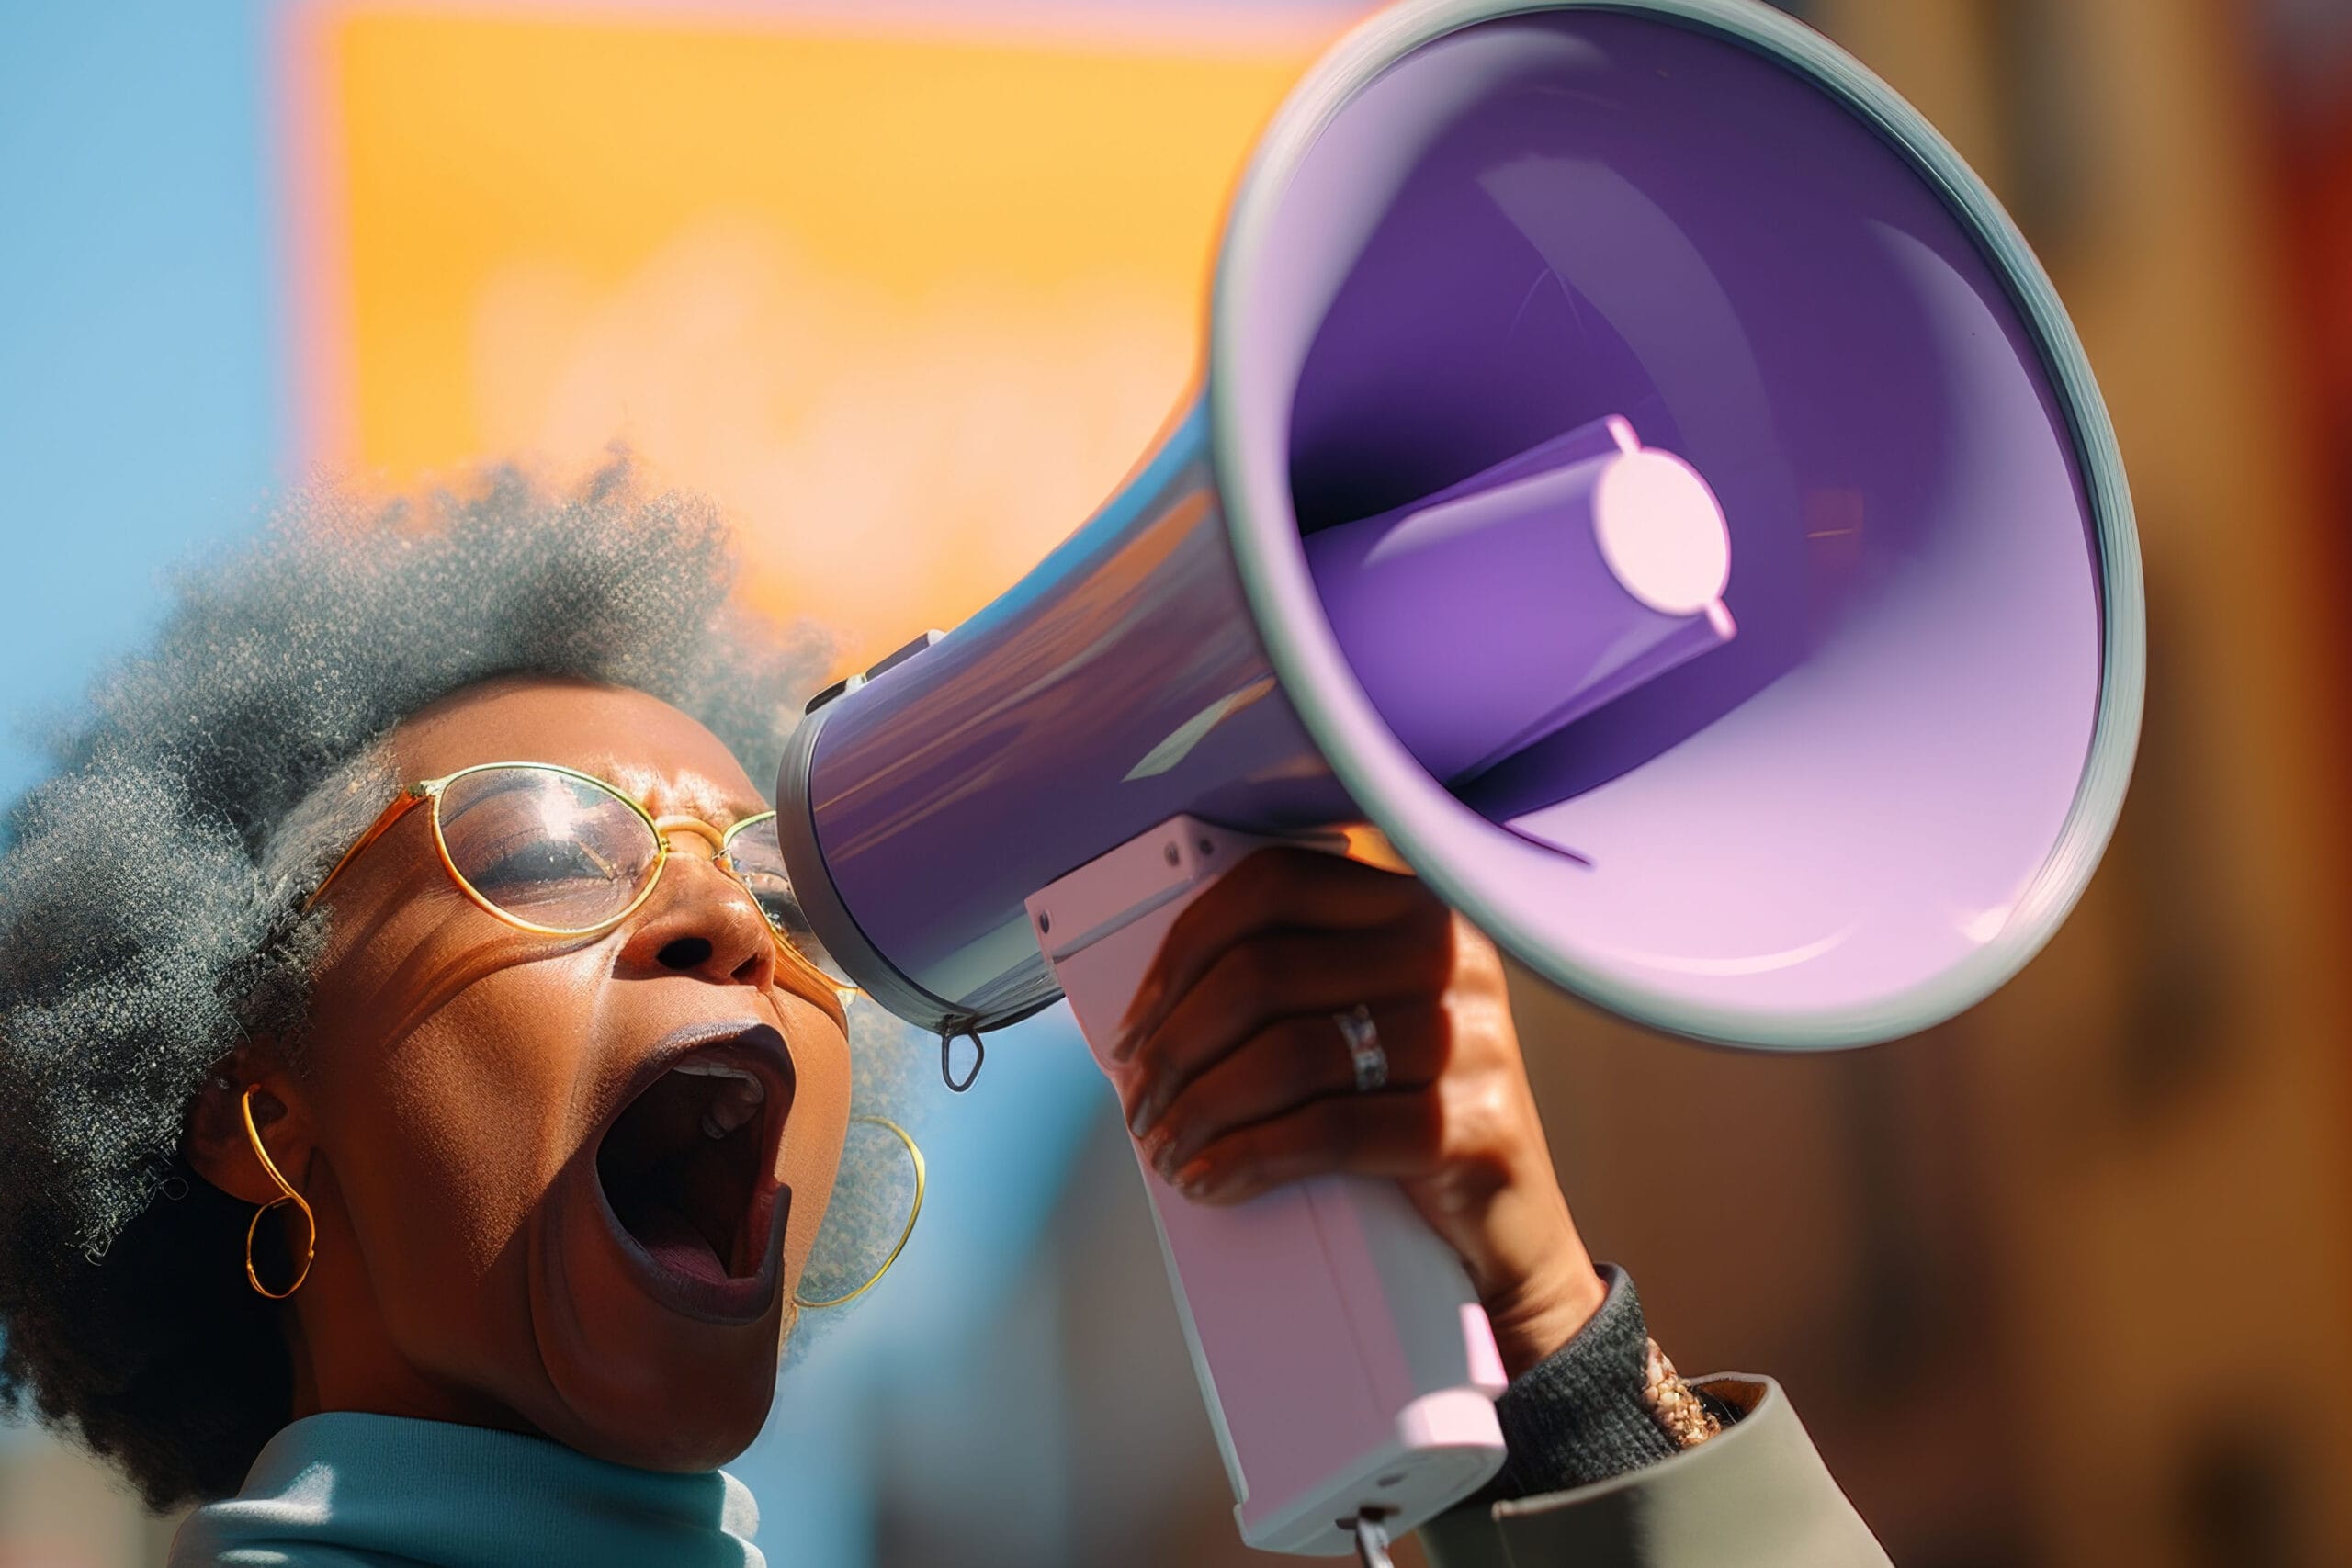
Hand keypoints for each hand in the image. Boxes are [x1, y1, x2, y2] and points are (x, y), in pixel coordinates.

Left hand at [1111, 846, 1606, 1378]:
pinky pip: (1328, 1131)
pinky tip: (1215, 1179)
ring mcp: (1469, 1038)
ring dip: (1201, 1109)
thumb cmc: (1408, 1110)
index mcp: (1414, 904)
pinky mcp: (1472, 1125)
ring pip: (1287, 1054)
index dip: (1183, 950)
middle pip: (1264, 973)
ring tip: (1168, 1149)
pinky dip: (1250, 1157)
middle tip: (1142, 1102)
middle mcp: (1450, 954)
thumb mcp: (1365, 1019)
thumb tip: (1154, 1015)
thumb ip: (1291, 984)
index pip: (1273, 885)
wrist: (1508, 1228)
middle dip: (1175, 1045)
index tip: (1138, 1022)